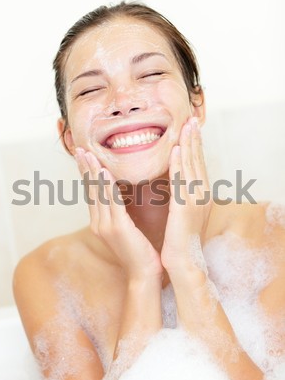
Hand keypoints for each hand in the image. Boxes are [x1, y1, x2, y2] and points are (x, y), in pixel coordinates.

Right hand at [75, 148, 162, 281]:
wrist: (144, 275)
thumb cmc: (139, 253)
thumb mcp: (126, 230)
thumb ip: (120, 214)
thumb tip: (120, 199)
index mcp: (99, 223)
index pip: (92, 194)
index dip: (88, 175)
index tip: (85, 157)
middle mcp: (98, 223)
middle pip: (90, 191)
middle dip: (85, 169)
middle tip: (80, 149)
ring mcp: (105, 226)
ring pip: (98, 193)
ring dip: (93, 172)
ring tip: (88, 154)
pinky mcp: (117, 228)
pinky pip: (111, 202)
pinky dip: (107, 186)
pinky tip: (105, 172)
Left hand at [161, 117, 212, 280]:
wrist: (182, 260)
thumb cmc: (180, 237)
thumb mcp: (183, 212)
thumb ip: (182, 194)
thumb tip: (177, 182)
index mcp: (201, 195)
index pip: (198, 164)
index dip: (196, 145)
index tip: (192, 128)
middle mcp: (202, 194)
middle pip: (198, 161)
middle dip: (195, 139)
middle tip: (192, 119)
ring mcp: (195, 200)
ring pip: (193, 167)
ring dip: (190, 144)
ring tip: (187, 126)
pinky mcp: (185, 207)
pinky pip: (182, 181)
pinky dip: (180, 164)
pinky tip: (177, 150)